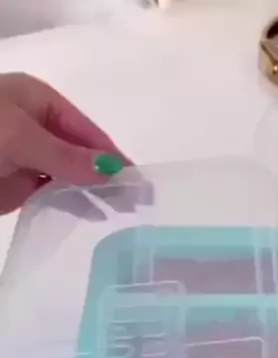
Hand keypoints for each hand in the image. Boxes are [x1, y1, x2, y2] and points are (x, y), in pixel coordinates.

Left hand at [0, 73, 129, 214]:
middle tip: (134, 202)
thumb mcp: (21, 137)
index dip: (112, 154)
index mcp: (40, 101)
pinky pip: (52, 194)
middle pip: (81, 152)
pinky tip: (90, 217)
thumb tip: (113, 169)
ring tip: (118, 213)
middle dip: (105, 175)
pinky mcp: (19, 184)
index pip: (86, 129)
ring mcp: (29, 157)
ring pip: (69, 175)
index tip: (137, 179)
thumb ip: (66, 156)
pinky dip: (70, 205)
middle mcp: (39, 128)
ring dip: (90, 192)